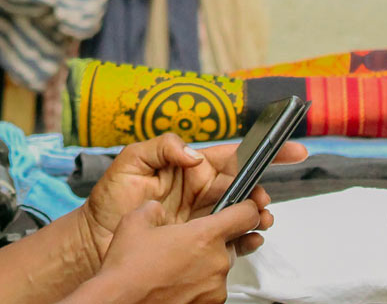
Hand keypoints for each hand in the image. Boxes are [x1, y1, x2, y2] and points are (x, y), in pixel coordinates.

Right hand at [64, 200, 267, 303]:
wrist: (118, 302)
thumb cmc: (127, 269)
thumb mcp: (136, 220)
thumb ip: (156, 208)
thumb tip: (158, 209)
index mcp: (205, 236)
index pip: (247, 215)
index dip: (247, 207)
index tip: (245, 207)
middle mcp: (216, 262)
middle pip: (230, 244)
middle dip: (213, 242)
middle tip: (187, 245)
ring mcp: (215, 288)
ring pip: (219, 268)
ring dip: (204, 265)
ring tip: (175, 268)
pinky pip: (211, 289)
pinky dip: (198, 285)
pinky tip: (175, 283)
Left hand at [74, 134, 307, 265]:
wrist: (96, 237)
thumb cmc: (111, 198)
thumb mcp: (131, 160)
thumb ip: (162, 146)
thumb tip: (193, 154)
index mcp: (191, 167)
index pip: (234, 155)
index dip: (263, 151)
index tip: (291, 150)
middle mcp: (202, 190)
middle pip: (244, 187)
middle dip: (260, 192)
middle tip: (261, 200)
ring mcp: (202, 216)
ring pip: (242, 214)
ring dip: (257, 216)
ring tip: (259, 220)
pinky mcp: (199, 240)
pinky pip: (230, 238)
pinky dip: (246, 239)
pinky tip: (250, 239)